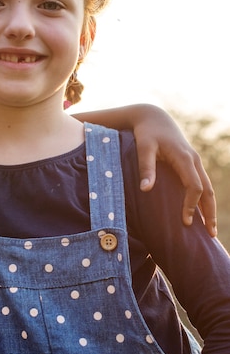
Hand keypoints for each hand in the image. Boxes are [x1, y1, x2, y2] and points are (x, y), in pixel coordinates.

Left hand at [133, 108, 216, 236]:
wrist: (154, 118)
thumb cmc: (146, 133)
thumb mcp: (143, 147)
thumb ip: (145, 168)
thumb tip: (145, 190)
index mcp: (185, 158)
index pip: (194, 186)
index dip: (191, 205)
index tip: (185, 222)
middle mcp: (194, 161)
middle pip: (208, 191)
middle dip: (209, 213)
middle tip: (209, 235)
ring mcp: (195, 162)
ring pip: (208, 189)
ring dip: (210, 209)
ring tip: (209, 229)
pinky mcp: (191, 164)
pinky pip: (202, 184)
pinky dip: (204, 200)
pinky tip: (201, 212)